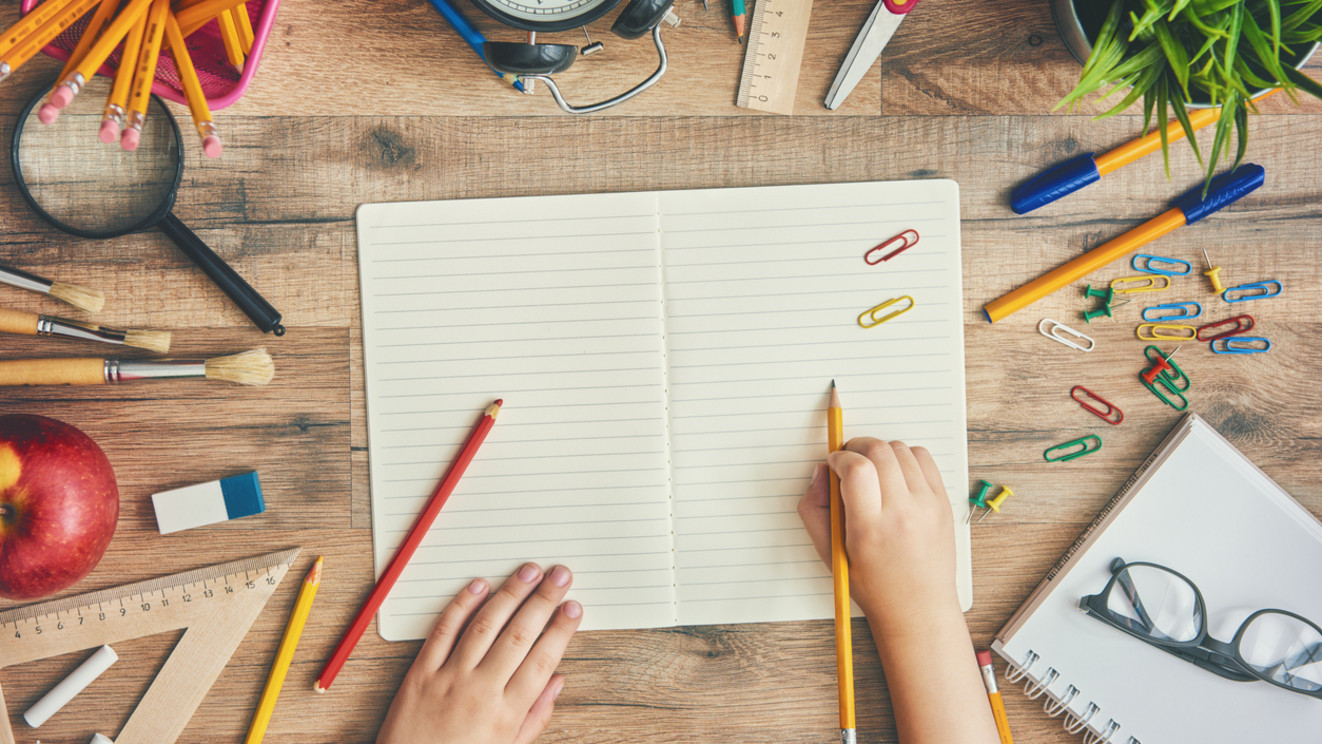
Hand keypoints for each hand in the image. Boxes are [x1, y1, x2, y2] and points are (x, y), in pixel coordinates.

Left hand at [377, 563, 582, 743]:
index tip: (573, 608)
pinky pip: (443, 631)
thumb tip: (556, 683)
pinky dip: (462, 604)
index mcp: (506, 714)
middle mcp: (480, 691)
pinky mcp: (421, 673)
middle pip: (519, 635)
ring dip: (510, 593)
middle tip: (560, 576)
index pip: (542, 659)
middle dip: (544, 600)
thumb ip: (535, 717)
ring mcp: (449, 679)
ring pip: (485, 625)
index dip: (561, 629)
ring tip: (529, 572)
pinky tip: (479, 585)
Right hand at [797, 438, 958, 637]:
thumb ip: (814, 510)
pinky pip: (923, 458)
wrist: (919, 607)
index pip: (856, 469)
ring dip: (880, 451)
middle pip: (879, 450)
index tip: (834, 464)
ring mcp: (927, 506)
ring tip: (873, 471)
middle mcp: (903, 513)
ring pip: (901, 449)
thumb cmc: (873, 585)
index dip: (839, 457)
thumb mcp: (829, 554)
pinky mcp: (943, 502)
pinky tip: (895, 476)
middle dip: (857, 446)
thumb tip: (821, 472)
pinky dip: (904, 457)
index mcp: (870, 529)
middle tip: (850, 461)